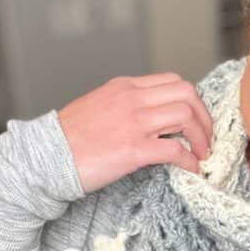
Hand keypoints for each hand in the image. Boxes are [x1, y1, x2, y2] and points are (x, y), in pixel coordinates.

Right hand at [57, 73, 214, 193]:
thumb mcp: (99, 106)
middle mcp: (132, 99)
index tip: (197, 120)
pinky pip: (176, 150)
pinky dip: (190, 160)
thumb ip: (126, 105)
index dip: (193, 101)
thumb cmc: (69, 139)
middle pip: (187, 94)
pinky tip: (192, 169)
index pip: (173, 81)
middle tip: (206, 138)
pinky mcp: (133, 149)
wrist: (44, 157)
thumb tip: (154, 117)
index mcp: (124, 87)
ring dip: (202, 137)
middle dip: (204, 117)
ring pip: (186, 116)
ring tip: (202, 154)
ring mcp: (133, 123)